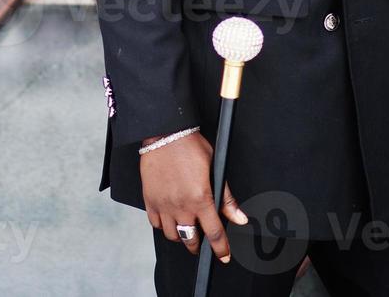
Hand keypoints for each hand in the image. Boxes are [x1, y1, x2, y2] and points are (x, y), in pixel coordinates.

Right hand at [139, 132, 247, 261]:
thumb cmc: (190, 146)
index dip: (220, 248)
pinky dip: (163, 225)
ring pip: (172, 235)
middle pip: (190, 239)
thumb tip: (239, 217)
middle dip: (198, 245)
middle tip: (202, 241)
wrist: (164, 134)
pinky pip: (155, 223)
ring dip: (180, 236)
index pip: (214, 233)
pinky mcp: (150, 200)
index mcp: (200, 198)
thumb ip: (226, 197)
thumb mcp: (215, 167)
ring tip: (185, 228)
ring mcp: (163, 204)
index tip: (223, 256)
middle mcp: (181, 205)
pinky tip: (169, 218)